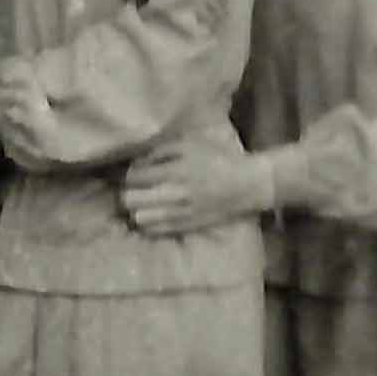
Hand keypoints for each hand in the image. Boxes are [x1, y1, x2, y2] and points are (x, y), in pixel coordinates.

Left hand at [119, 120, 270, 237]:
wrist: (247, 184)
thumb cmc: (218, 159)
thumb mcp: (189, 144)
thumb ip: (160, 150)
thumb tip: (137, 161)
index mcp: (175, 171)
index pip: (134, 177)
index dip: (130, 174)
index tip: (136, 173)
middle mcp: (175, 194)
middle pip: (130, 200)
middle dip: (128, 192)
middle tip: (135, 189)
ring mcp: (180, 213)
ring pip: (139, 218)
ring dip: (136, 209)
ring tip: (142, 203)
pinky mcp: (186, 226)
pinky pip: (154, 230)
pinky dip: (147, 223)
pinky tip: (153, 214)